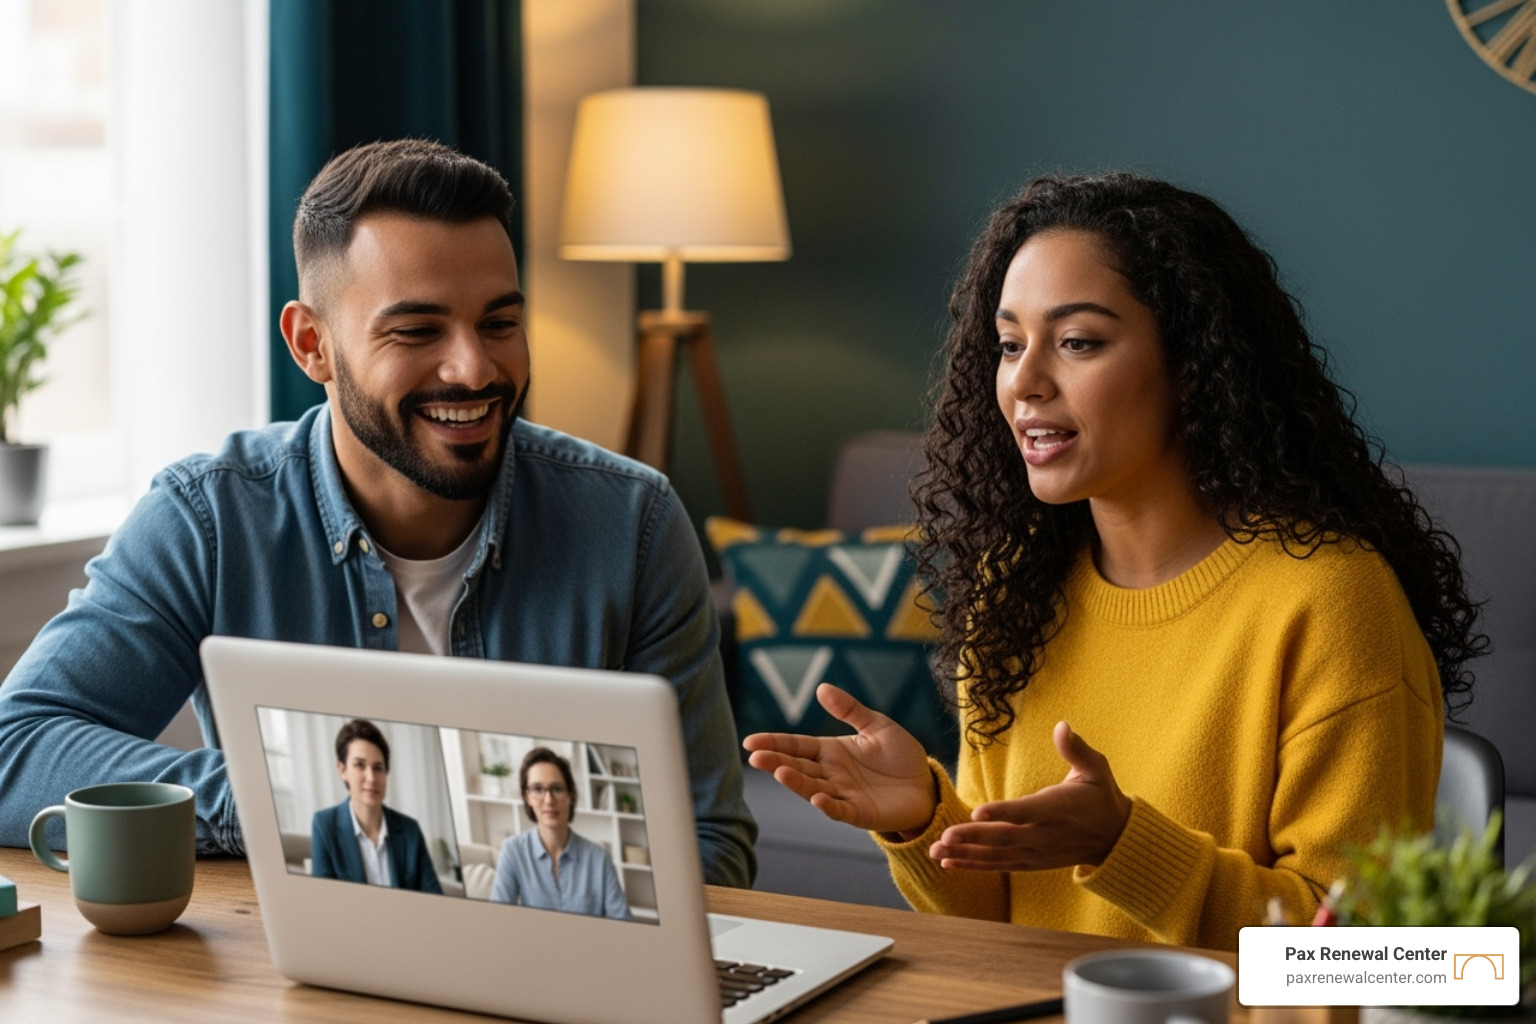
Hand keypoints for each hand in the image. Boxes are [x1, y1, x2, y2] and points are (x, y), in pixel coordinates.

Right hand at [742, 683, 935, 834]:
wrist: (926, 786)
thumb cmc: (900, 756)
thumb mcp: (876, 725)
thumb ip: (849, 709)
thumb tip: (821, 687)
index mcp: (831, 751)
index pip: (797, 746)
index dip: (774, 743)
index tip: (751, 741)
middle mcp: (831, 774)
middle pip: (798, 767)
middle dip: (776, 762)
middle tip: (755, 757)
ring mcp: (843, 794)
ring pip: (813, 788)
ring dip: (796, 782)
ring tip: (779, 772)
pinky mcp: (859, 813)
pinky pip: (840, 809)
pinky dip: (829, 806)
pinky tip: (818, 799)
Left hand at [929, 721, 1130, 871]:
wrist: (1114, 838)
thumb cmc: (1100, 797)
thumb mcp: (1096, 769)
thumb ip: (1077, 750)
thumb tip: (1063, 726)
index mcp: (1055, 809)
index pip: (1025, 812)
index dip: (1001, 812)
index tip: (977, 813)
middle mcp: (1042, 835)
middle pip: (1003, 837)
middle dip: (972, 838)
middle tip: (944, 837)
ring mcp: (1035, 852)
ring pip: (996, 855)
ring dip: (965, 855)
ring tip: (936, 853)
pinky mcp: (1029, 862)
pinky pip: (998, 865)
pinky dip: (974, 866)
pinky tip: (948, 863)